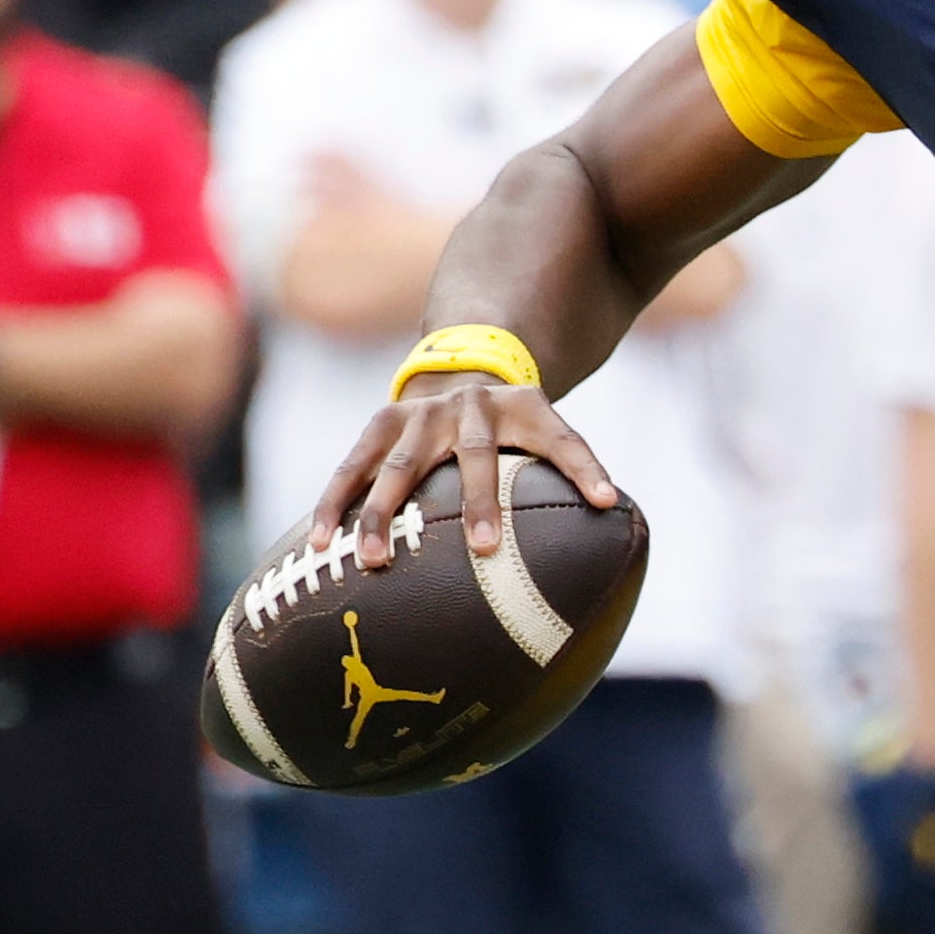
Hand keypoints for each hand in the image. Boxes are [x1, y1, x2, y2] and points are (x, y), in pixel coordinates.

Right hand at [308, 370, 619, 568]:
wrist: (460, 371)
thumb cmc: (512, 425)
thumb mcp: (547, 429)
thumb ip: (577, 466)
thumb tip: (614, 509)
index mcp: (523, 408)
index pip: (565, 438)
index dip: (585, 468)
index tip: (603, 501)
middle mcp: (468, 408)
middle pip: (476, 455)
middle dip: (479, 501)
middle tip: (485, 549)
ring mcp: (418, 415)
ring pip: (398, 467)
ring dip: (383, 514)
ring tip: (372, 561)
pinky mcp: (379, 424)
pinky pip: (350, 469)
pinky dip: (334, 504)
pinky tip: (320, 544)